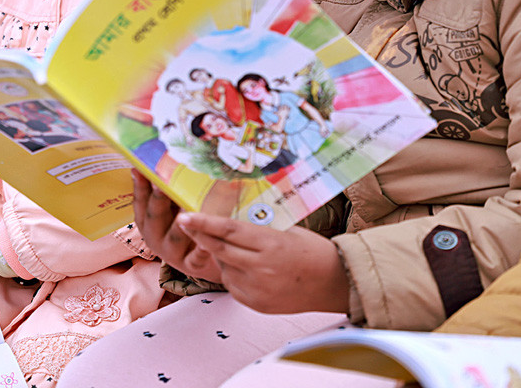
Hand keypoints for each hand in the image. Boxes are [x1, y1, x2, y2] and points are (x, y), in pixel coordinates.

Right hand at [132, 170, 222, 282]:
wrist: (207, 262)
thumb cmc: (186, 228)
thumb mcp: (172, 208)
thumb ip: (168, 189)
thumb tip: (161, 156)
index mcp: (146, 221)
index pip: (140, 200)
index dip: (140, 184)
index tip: (140, 167)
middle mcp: (154, 237)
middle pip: (154, 216)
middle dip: (158, 198)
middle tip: (163, 183)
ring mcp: (171, 253)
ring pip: (174, 236)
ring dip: (181, 223)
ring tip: (186, 210)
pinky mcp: (190, 266)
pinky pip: (195, 259)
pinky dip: (201, 250)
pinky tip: (206, 242)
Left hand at [177, 212, 350, 313]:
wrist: (335, 284)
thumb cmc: (313, 251)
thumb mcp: (288, 232)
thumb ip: (259, 228)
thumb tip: (228, 218)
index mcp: (271, 244)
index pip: (229, 231)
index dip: (204, 223)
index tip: (185, 216)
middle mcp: (261, 268)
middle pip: (220, 250)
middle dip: (200, 236)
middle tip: (185, 223)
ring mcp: (258, 290)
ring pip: (224, 268)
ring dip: (220, 256)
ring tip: (235, 248)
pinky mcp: (257, 305)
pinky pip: (233, 286)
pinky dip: (232, 274)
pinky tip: (245, 267)